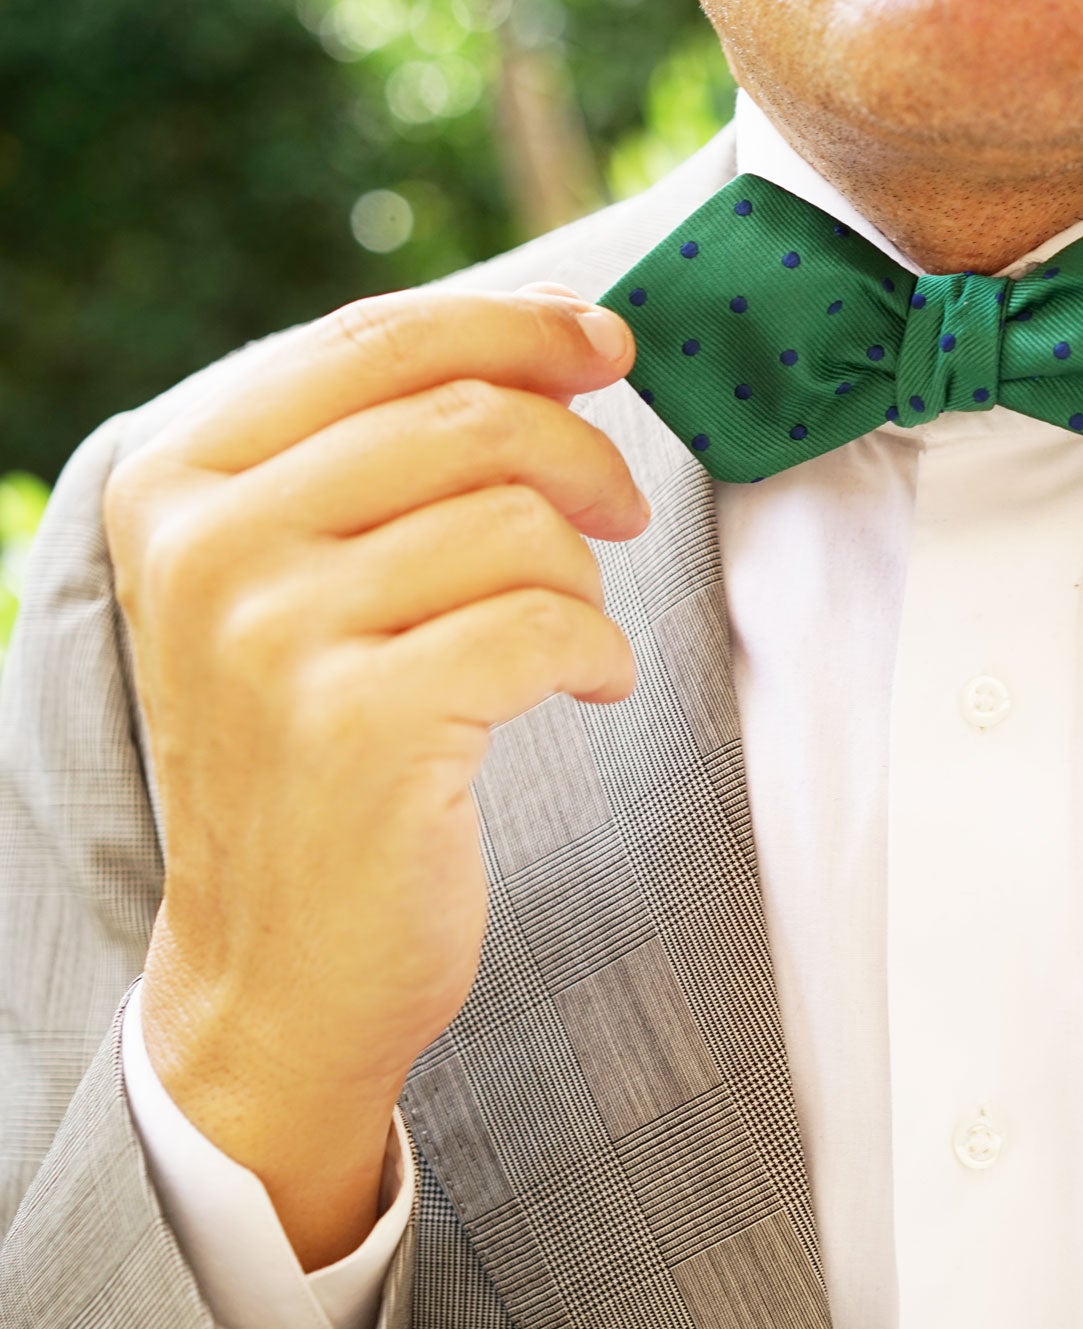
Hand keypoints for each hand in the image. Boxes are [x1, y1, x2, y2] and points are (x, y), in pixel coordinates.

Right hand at [103, 283, 647, 1268]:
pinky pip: (547, 624)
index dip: (514, 325)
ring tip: (570, 631)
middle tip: (621, 508)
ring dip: (585, 573)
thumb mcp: (293, 584)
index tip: (608, 345)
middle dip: (581, 452)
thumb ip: (377, 457)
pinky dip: (598, 650)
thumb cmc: (315, 756)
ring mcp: (276, 637)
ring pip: (518, 522)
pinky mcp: (364, 726)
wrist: (275, 968)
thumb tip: (557, 342)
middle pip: (466, 415)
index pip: (373, 339)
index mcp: (179, 480)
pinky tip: (587, 684)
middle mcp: (209, 544)